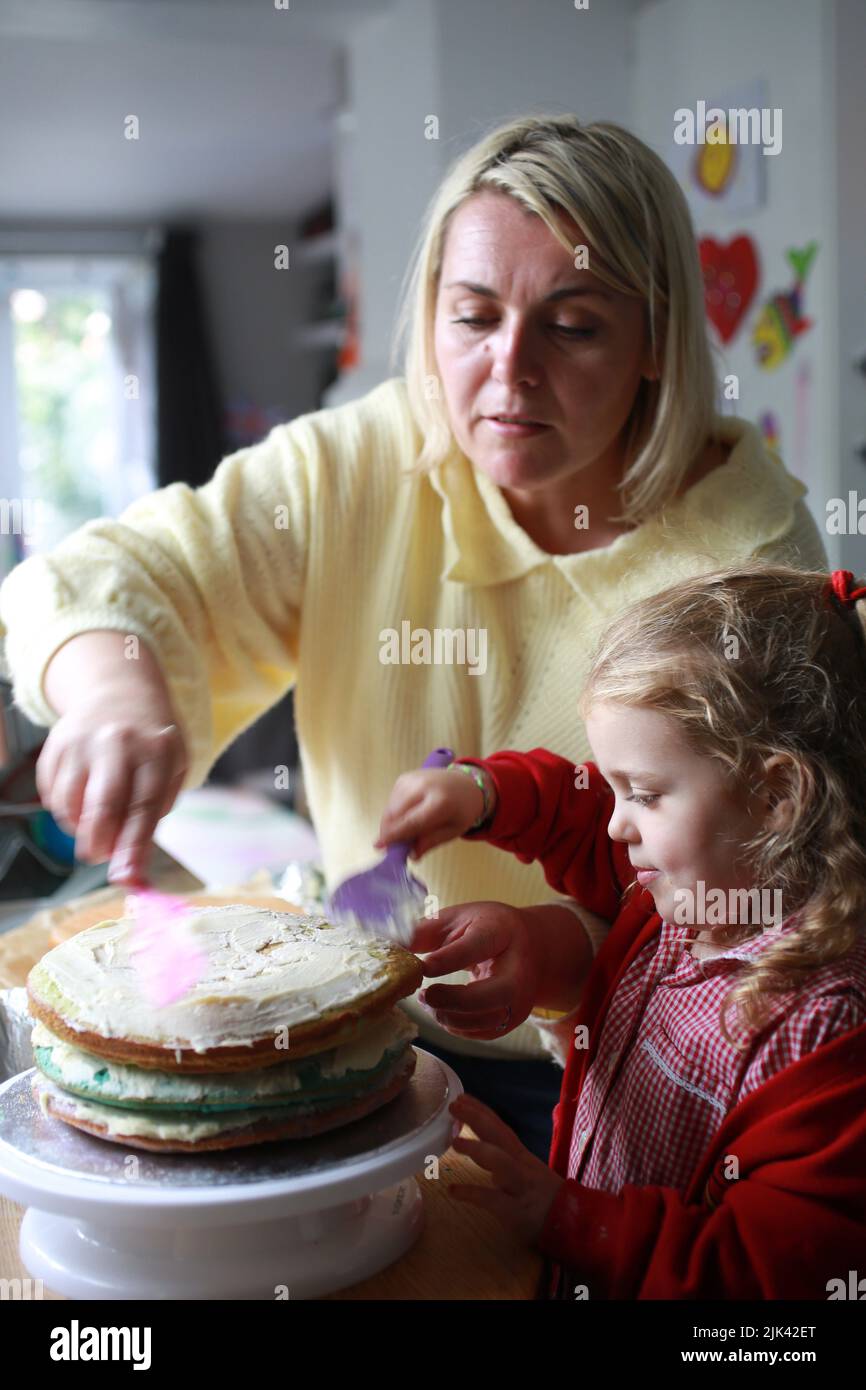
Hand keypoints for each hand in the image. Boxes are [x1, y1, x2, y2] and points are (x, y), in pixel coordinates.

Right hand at [36, 703, 187, 883]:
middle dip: (99, 844)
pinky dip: (65, 810)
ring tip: (96, 820)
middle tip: (99, 857)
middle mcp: (117, 743)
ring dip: (80, 828)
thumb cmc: (152, 744)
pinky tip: (82, 798)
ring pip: (70, 805)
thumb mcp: (171, 769)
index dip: (133, 847)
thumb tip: (131, 866)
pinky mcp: (55, 746)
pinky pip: (52, 795)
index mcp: (156, 751)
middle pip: (102, 806)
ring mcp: (82, 742)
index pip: (143, 807)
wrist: (119, 691)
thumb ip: (153, 815)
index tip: (126, 878)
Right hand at [375, 766, 492, 859]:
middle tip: (393, 846)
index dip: (393, 835)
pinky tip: (406, 817)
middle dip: (389, 831)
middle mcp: (423, 786)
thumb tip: (411, 855)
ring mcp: (411, 779)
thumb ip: (431, 841)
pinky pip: (391, 801)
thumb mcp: (453, 831)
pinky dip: (394, 813)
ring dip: (390, 823)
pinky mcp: (404, 778)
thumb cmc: (461, 810)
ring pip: (390, 808)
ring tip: (404, 831)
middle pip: (396, 814)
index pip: (411, 822)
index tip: (379, 846)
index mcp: (440, 802)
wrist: (465, 783)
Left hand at [411, 901, 539, 1038]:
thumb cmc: (486, 928)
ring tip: (430, 1002)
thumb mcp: (458, 918)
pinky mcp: (515, 1018)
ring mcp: (521, 997)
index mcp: (502, 931)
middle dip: (455, 1000)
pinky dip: (459, 1028)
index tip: (422, 967)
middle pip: (494, 994)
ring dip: (451, 1018)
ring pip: (490, 1020)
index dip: (449, 959)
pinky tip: (444, 1013)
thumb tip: (389, 945)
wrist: (530, 946)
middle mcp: (519, 968)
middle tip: (426, 995)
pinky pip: (485, 1033)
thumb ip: (425, 931)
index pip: (478, 946)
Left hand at [448, 1094, 564, 1245]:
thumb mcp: (527, 1178)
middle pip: (500, 1136)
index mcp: (522, 1157)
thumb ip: (507, 1169)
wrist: (575, 1226)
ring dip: (478, 1149)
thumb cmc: (548, 1202)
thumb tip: (487, 1167)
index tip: (462, 1097)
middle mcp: (522, 1166)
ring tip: (455, 1142)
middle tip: (454, 1105)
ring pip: (501, 1162)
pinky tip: (453, 1190)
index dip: (482, 1111)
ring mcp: (521, 1186)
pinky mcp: (517, 1211)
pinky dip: (472, 1193)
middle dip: (477, 1119)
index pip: (501, 1128)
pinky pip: (493, 1199)